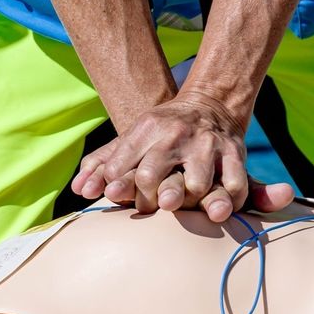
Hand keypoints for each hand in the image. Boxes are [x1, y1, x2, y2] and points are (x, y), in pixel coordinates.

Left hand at [71, 91, 292, 220]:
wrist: (210, 104)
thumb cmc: (161, 131)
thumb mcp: (132, 138)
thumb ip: (100, 163)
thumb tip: (78, 190)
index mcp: (146, 128)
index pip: (119, 167)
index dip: (117, 188)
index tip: (121, 198)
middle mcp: (175, 135)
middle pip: (150, 178)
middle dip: (146, 201)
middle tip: (151, 208)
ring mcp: (207, 144)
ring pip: (194, 185)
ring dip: (186, 203)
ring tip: (181, 208)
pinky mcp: (235, 153)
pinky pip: (232, 186)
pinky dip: (225, 202)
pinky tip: (214, 209)